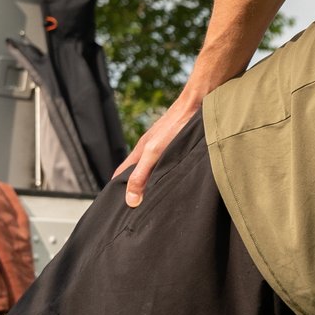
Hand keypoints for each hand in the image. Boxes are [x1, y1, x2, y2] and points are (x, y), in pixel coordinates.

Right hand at [112, 82, 206, 206]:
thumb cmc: (175, 126)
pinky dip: (168, 176)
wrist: (197, 103)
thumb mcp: (154, 153)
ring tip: (156, 202)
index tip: (116, 208)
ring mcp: (164, 148)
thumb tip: (130, 200)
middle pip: (137, 173)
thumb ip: (141, 175)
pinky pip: (169, 165)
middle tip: (138, 211)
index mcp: (139, 153)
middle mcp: (149, 150)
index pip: (121, 174)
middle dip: (135, 189)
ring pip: (154, 169)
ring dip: (153, 184)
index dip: (117, 190)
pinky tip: (176, 183)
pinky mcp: (179, 147)